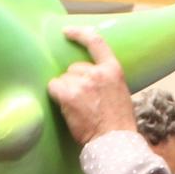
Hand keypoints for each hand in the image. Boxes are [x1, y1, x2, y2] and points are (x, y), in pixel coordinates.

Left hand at [49, 28, 138, 145]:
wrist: (115, 141)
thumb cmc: (118, 123)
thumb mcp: (120, 93)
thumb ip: (106, 80)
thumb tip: (90, 78)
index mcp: (113, 70)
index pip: (96, 42)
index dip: (79, 34)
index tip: (67, 32)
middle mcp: (98, 73)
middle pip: (74, 68)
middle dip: (74, 82)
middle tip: (83, 102)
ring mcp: (83, 83)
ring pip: (63, 79)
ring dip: (66, 92)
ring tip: (78, 109)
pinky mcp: (69, 94)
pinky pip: (54, 87)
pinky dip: (56, 96)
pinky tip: (66, 108)